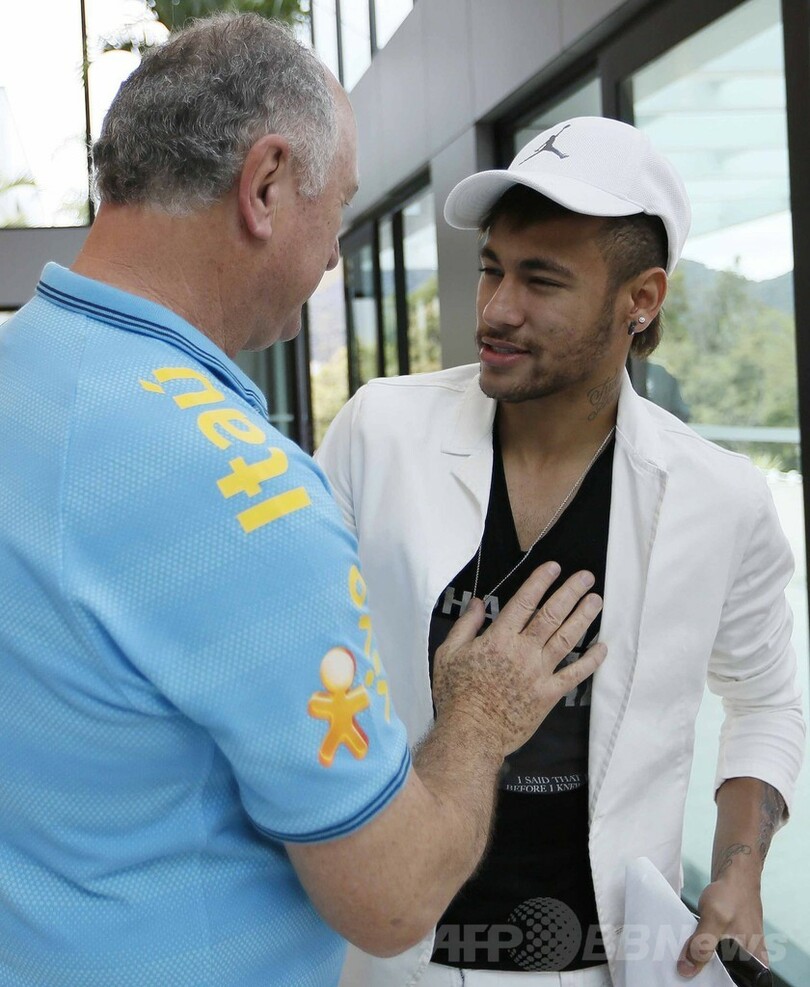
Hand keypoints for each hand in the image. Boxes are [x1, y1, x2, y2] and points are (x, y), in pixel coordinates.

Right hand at [432, 561, 605, 757]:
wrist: (471, 734)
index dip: (540, 582)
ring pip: (567, 639)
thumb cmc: (456, 694)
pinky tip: (602, 647)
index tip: (554, 567)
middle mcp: (523, 652)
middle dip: (570, 593)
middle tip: (586, 577)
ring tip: (596, 600)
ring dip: (583, 617)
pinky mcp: (549, 695)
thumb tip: (477, 602)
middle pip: (551, 615)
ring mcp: (539, 673)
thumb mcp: (449, 654)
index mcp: (498, 639)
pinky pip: (575, 674)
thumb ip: (465, 626)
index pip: (524, 602)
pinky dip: (591, 661)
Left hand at [677, 873, 765, 978]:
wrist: (735, 876)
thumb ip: (702, 945)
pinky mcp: (729, 942)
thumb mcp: (714, 920)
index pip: (732, 984)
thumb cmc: (732, 896)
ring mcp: (740, 952)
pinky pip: (713, 953)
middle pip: (723, 977)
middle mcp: (750, 962)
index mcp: (754, 964)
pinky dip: (700, 951)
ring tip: (682, 961)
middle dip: (703, 974)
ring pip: (716, 965)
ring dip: (700, 962)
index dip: (714, 984)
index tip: (690, 980)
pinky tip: (686, 949)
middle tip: (682, 970)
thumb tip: (686, 970)